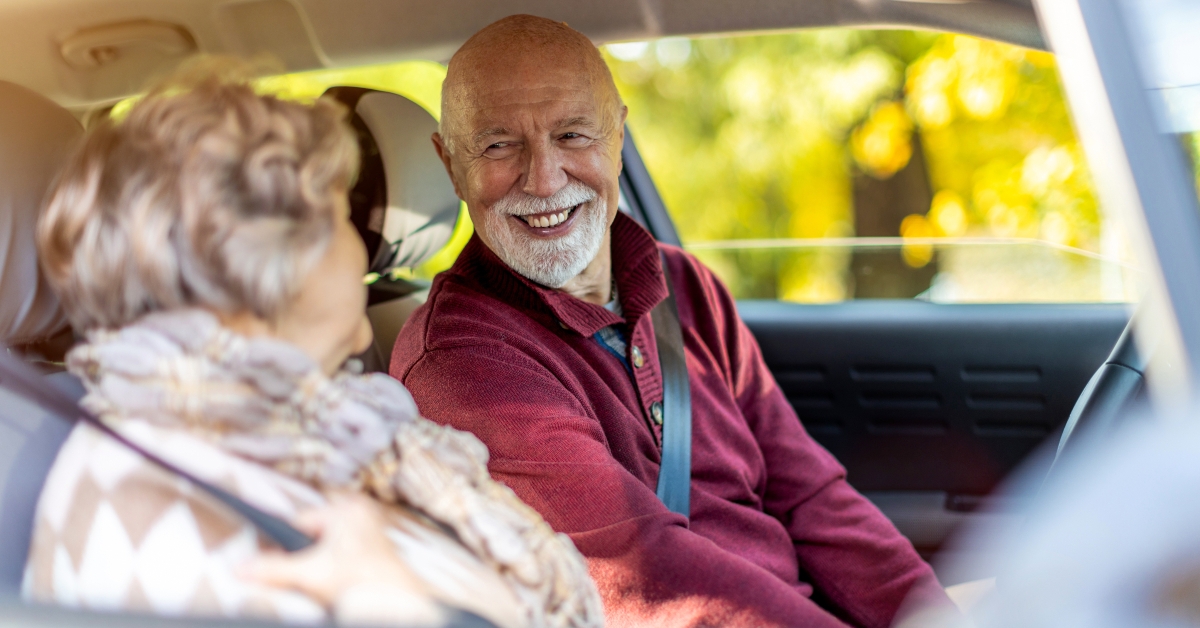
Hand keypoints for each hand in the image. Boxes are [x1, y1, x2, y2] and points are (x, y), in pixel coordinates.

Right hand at [238, 491, 429, 606]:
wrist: (398, 603)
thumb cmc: (365, 581)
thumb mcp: (311, 575)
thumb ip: (273, 570)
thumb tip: (241, 567)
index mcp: (345, 509)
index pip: (299, 522)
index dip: (285, 545)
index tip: (274, 561)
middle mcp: (359, 513)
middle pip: (312, 536)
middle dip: (306, 557)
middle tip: (314, 575)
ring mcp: (369, 531)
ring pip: (326, 548)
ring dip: (321, 565)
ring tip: (330, 579)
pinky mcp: (374, 549)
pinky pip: (342, 555)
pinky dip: (335, 569)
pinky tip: (340, 582)